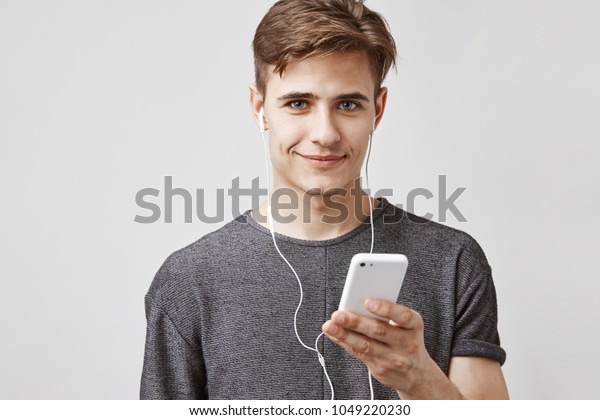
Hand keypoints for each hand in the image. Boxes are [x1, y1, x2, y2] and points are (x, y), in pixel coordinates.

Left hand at [322, 298, 461, 398]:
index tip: (367, 301)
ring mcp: (393, 358)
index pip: (403, 316)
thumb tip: (357, 301)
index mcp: (414, 325)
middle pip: (379, 331)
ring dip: (344, 334)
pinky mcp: (380, 369)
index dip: (385, 308)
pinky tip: (333, 334)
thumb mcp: (406, 325)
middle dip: (356, 322)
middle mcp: (406, 343)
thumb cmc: (406, 339)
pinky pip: (359, 353)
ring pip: (365, 345)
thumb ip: (387, 314)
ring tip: (329, 325)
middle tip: (338, 314)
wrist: (417, 374)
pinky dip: (344, 342)